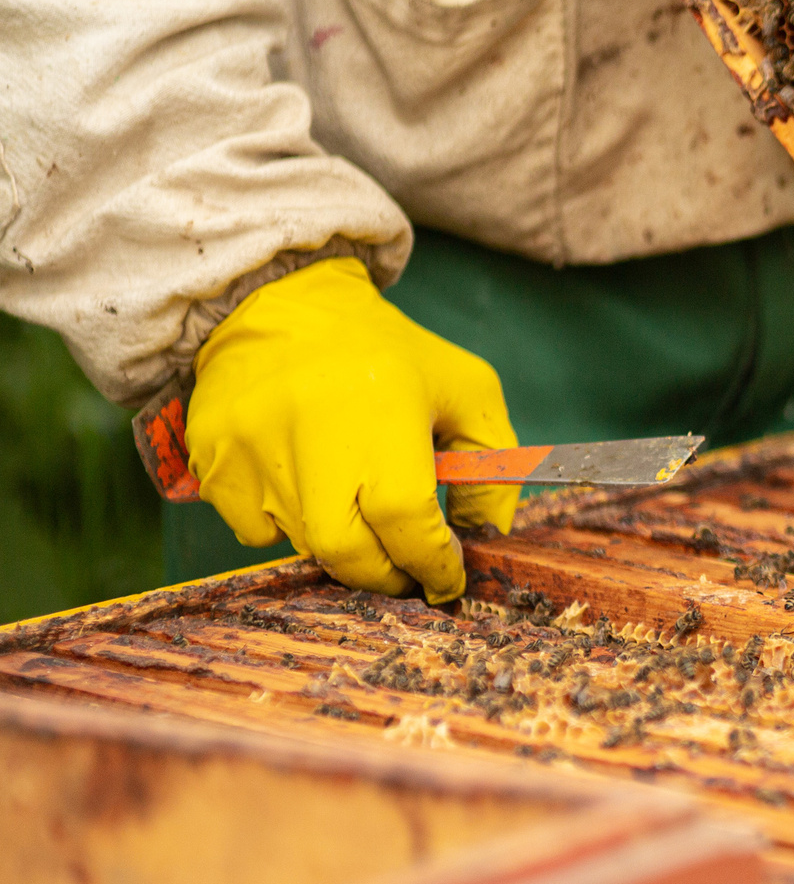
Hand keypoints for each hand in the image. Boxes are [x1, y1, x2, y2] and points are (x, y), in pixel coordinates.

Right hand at [188, 257, 515, 601]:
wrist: (284, 304)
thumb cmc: (387, 354)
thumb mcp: (466, 389)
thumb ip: (492, 465)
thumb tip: (485, 536)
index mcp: (384, 418)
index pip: (407, 523)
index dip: (432, 565)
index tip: (447, 579)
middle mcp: (313, 438)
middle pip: (347, 553)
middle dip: (385, 576)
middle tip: (405, 571)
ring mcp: (252, 451)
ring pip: (302, 543)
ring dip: (339, 544)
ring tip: (353, 501)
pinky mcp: (211, 457)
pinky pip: (251, 529)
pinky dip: (284, 525)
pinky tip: (302, 482)